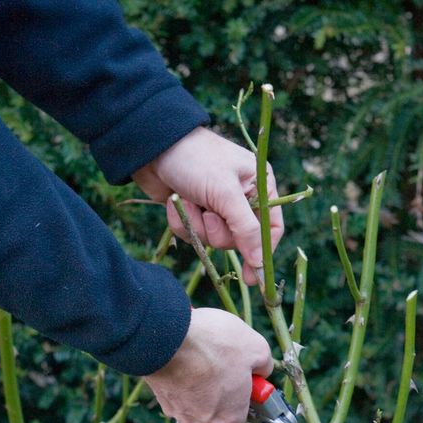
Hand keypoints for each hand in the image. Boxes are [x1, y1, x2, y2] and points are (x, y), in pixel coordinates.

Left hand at [132, 127, 283, 284]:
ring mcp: (216, 206)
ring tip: (189, 201)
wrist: (151, 146)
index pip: (271, 227)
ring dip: (198, 225)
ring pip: (214, 239)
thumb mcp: (226, 193)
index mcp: (259, 185)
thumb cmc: (196, 160)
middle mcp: (241, 197)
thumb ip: (246, 229)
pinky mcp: (195, 212)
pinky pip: (194, 234)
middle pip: (240, 239)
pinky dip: (183, 222)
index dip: (262, 252)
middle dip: (218, 231)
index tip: (252, 277)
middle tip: (208, 214)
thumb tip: (261, 263)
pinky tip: (176, 201)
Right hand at [144, 307, 272, 422]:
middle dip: (222, 388)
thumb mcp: (257, 349)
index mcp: (227, 420)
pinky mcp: (158, 395)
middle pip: (216, 409)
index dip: (245, 399)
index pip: (240, 420)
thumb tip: (261, 370)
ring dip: (201, 379)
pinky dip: (183, 373)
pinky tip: (187, 353)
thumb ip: (264, 366)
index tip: (247, 380)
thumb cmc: (215, 346)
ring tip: (204, 353)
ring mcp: (175, 410)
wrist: (167, 336)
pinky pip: (177, 386)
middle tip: (225, 363)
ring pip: (195, 397)